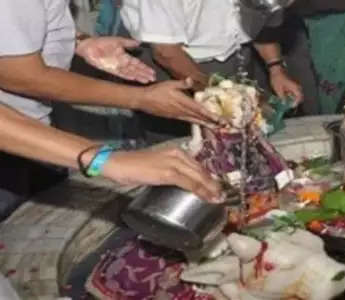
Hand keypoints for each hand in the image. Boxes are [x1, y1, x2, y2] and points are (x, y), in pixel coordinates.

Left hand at [76, 36, 154, 83]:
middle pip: (136, 70)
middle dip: (144, 74)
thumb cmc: (102, 42)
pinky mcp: (110, 70)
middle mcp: (123, 63)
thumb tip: (139, 42)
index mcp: (125, 56)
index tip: (152, 72)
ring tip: (147, 81)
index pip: (137, 63)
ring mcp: (117, 67)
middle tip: (153, 78)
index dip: (145, 67)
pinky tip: (134, 79)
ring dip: (139, 77)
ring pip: (130, 73)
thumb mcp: (118, 40)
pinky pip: (121, 74)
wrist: (88, 46)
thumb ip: (129, 43)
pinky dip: (128, 76)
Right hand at [101, 147, 221, 201]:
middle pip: (202, 171)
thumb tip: (179, 186)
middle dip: (214, 184)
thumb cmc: (132, 167)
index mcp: (176, 152)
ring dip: (211, 189)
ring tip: (219, 199)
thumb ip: (169, 174)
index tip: (216, 189)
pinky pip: (189, 182)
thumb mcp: (156, 169)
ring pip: (199, 176)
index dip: (209, 178)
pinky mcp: (168, 172)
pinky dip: (200, 190)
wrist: (116, 162)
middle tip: (223, 196)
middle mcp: (178, 154)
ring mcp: (174, 162)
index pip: (198, 166)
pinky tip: (208, 197)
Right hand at [134, 79, 220, 126]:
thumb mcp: (170, 84)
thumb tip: (191, 80)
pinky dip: (197, 122)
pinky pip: (188, 120)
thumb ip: (182, 83)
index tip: (218, 118)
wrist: (144, 100)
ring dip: (206, 123)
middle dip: (211, 121)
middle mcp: (182, 111)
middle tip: (223, 125)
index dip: (209, 114)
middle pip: (199, 117)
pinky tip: (202, 124)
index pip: (199, 109)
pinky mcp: (174, 117)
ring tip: (216, 127)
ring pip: (194, 120)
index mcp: (182, 102)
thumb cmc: (156, 91)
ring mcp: (178, 115)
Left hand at [268, 67, 302, 105]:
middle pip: (299, 96)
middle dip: (294, 101)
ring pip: (296, 94)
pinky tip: (284, 96)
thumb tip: (284, 103)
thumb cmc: (277, 79)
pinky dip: (290, 95)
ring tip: (286, 101)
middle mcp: (296, 86)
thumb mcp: (278, 90)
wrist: (276, 70)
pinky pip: (293, 91)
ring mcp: (295, 85)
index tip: (291, 106)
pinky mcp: (292, 84)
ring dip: (292, 98)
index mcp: (295, 88)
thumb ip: (282, 97)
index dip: (296, 103)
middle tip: (289, 105)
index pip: (299, 97)